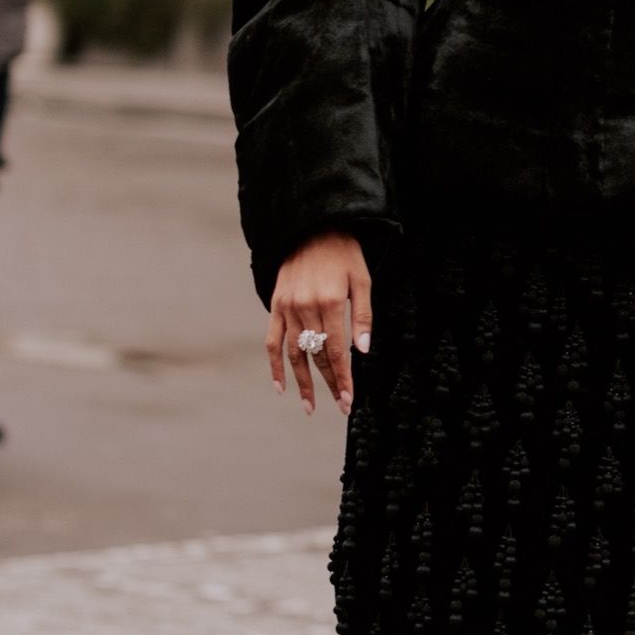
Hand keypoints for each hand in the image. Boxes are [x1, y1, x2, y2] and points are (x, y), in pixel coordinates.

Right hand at [267, 232, 372, 416]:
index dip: (344, 378)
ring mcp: (287, 308)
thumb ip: (362, 316)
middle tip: (339, 406)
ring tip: (310, 406)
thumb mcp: (362, 280)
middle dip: (329, 383)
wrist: (311, 228)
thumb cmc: (344, 254)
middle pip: (317, 356)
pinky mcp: (276, 306)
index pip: (338, 350)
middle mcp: (305, 308)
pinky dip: (274, 365)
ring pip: (294, 353)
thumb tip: (363, 351)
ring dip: (302, 382)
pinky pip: (272, 341)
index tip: (349, 400)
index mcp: (329, 302)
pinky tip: (280, 387)